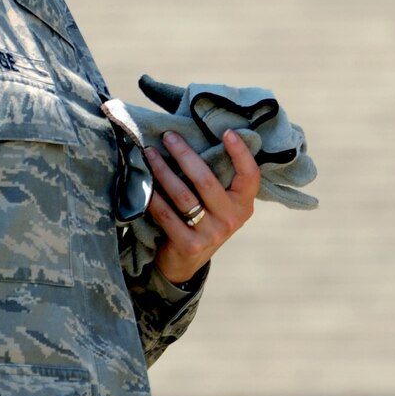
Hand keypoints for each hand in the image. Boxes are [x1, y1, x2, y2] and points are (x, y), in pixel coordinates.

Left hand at [146, 128, 260, 285]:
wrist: (185, 263)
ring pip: (183, 196)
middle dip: (185, 154)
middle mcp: (232, 219)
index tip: (228, 132)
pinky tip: (144, 182)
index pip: (250, 175)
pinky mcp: (190, 245)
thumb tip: (197, 138)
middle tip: (169, 136)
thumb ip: (216, 179)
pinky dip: (153, 197)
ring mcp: (212, 234)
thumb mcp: (218, 203)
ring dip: (163, 171)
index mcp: (243, 204)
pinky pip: (167, 215)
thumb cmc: (201, 221)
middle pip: (206, 180)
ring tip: (150, 153)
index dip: (241, 153)